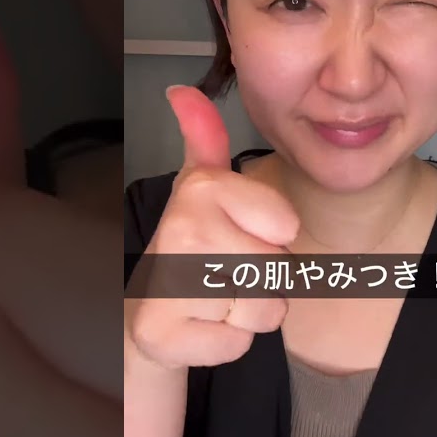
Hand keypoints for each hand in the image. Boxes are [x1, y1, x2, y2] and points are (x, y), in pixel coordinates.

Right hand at [124, 86, 297, 369]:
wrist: (150, 311)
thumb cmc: (193, 245)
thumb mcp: (204, 186)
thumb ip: (204, 137)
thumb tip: (181, 91)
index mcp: (202, 190)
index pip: (286, 225)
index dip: (274, 237)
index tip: (241, 232)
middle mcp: (181, 230)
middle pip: (277, 270)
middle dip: (265, 280)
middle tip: (227, 271)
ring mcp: (167, 283)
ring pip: (262, 311)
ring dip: (250, 313)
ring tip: (216, 296)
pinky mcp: (162, 334)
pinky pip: (236, 345)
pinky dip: (226, 343)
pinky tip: (200, 325)